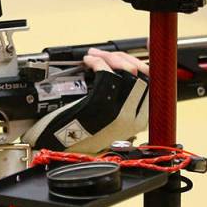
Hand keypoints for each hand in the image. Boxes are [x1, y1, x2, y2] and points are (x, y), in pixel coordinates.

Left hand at [23, 48, 148, 152]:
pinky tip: (89, 62)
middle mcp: (133, 119)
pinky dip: (98, 62)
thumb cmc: (76, 138)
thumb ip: (120, 103)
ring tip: (95, 57)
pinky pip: (106, 75)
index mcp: (139, 122)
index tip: (127, 58)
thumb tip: (123, 73)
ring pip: (127, 72)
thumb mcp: (107, 123)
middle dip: (122, 58)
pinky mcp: (100, 107)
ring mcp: (118, 113)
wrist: (55, 151)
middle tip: (104, 55)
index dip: (140, 66)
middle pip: (142, 75)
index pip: (151, 84)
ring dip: (110, 57)